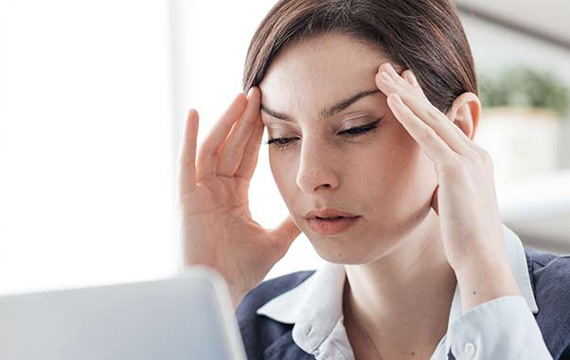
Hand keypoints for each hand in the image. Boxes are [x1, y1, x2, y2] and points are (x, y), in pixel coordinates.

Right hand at [176, 86, 300, 308]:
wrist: (219, 289)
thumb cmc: (241, 270)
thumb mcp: (276, 242)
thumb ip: (291, 224)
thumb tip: (314, 212)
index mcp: (234, 197)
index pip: (247, 157)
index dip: (257, 134)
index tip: (268, 110)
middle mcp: (216, 189)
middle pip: (232, 146)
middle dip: (245, 120)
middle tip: (258, 92)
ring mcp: (200, 191)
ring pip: (214, 147)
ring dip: (226, 121)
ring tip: (241, 97)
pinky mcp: (187, 197)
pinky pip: (188, 162)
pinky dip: (190, 137)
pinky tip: (196, 112)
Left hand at [374, 63, 520, 311]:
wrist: (481, 259)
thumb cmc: (463, 237)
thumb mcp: (451, 202)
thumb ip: (442, 184)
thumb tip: (431, 182)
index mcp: (474, 159)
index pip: (442, 123)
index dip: (420, 102)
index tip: (402, 85)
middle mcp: (475, 153)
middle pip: (435, 113)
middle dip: (409, 89)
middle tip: (387, 68)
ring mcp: (468, 159)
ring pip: (430, 118)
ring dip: (403, 95)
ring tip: (382, 74)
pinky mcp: (457, 170)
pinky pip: (428, 138)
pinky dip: (409, 118)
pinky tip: (392, 101)